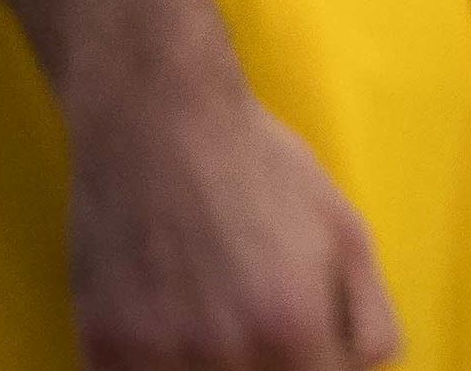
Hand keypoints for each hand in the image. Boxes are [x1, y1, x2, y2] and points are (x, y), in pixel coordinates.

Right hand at [70, 77, 397, 369]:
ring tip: (216, 321)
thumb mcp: (346, 231)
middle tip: (262, 330)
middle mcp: (225, 354)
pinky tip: (170, 332)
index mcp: (295, 329)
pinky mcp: (101, 349)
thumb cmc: (262, 170)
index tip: (309, 352)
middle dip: (271, 370)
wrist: (158, 124)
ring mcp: (155, 358)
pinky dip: (157, 369)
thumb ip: (369, 318)